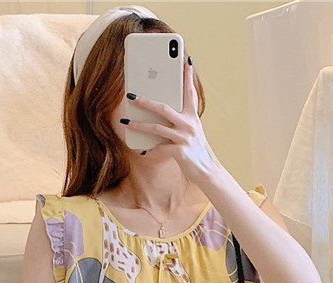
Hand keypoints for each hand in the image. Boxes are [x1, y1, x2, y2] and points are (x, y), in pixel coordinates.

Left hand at [125, 58, 218, 183]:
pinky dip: (149, 150)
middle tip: (130, 95)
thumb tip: (157, 113)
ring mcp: (184, 138)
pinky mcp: (180, 152)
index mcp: (192, 117)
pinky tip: (142, 151)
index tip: (185, 59)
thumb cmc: (195, 151)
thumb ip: (178, 121)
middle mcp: (189, 124)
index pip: (189, 92)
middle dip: (145, 101)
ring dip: (139, 125)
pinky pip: (159, 149)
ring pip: (157, 128)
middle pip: (164, 108)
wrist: (207, 172)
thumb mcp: (190, 132)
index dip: (187, 76)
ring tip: (125, 122)